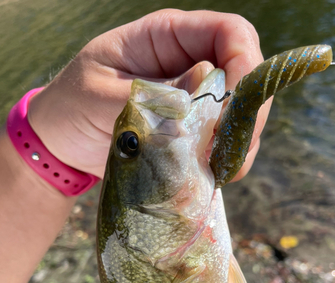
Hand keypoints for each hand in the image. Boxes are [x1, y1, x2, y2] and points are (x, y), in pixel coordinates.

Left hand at [28, 9, 270, 180]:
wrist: (64, 143)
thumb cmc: (73, 107)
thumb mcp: (104, 97)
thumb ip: (154, 99)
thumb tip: (204, 100)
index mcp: (166, 37)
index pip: (228, 33)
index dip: (244, 65)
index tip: (235, 109)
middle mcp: (189, 63)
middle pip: (245, 74)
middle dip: (246, 114)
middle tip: (230, 153)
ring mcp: (195, 98)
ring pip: (240, 111)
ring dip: (238, 142)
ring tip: (220, 170)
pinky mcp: (194, 130)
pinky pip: (225, 138)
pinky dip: (226, 157)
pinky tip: (213, 173)